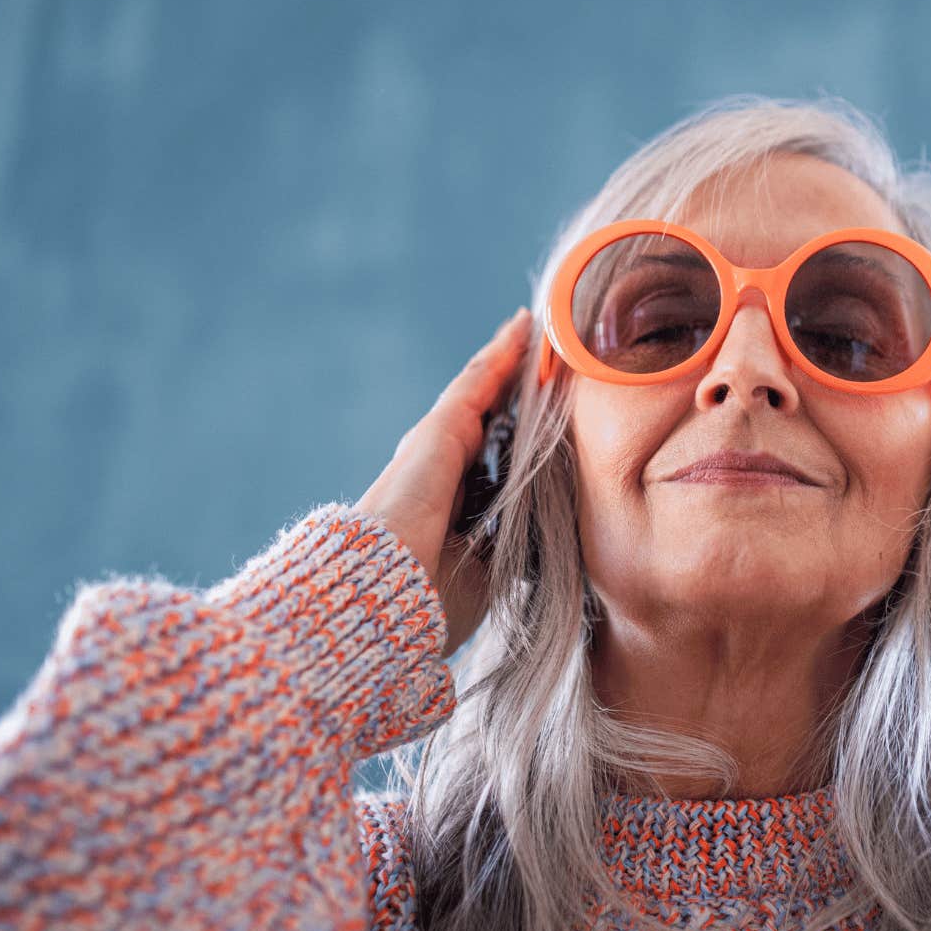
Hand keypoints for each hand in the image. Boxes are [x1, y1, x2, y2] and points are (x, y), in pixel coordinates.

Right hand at [356, 306, 531, 655]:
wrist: (378, 599)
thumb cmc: (426, 603)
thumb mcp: (486, 576)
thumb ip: (514, 548)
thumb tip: (550, 537)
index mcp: (448, 511)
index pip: (492, 465)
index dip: (518, 439)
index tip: (546, 421)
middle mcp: (439, 473)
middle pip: (489, 423)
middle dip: (518, 394)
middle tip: (553, 363)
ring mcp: (435, 448)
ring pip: (483, 395)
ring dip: (514, 363)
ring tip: (543, 331)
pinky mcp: (438, 432)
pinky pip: (478, 383)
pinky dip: (502, 353)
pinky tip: (524, 327)